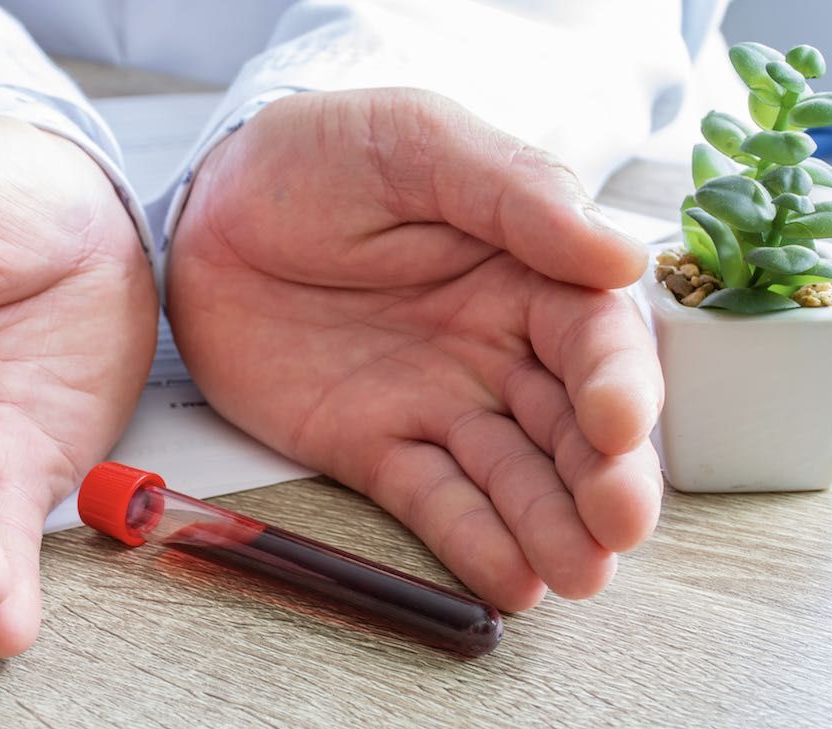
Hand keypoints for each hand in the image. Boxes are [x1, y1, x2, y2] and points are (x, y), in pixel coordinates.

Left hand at [167, 90, 662, 609]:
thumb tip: (620, 258)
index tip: (616, 422)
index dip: (617, 383)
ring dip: (550, 526)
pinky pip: (430, 500)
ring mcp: (436, 404)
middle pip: (570, 424)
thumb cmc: (322, 156)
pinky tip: (510, 579)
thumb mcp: (419, 143)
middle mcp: (497, 350)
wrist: (211, 206)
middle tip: (617, 526)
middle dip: (603, 479)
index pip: (595, 338)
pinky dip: (470, 542)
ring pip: (511, 476)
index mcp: (528, 274)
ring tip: (577, 573)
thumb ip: (518, 193)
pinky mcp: (373, 447)